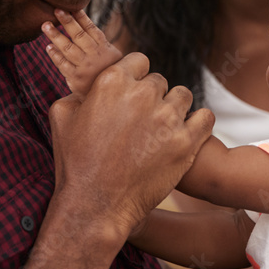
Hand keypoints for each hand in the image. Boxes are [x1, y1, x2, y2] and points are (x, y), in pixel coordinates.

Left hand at [42, 9, 122, 98]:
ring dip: (56, 36)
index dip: (81, 17)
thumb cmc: (106, 68)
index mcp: (104, 47)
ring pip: (68, 49)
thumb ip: (96, 39)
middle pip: (79, 36)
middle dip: (67, 22)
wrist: (109, 94)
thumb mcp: (110, 53)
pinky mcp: (76, 79)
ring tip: (45, 25)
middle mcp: (95, 55)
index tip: (71, 7)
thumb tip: (79, 18)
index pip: (91, 28)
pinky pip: (63, 65)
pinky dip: (55, 55)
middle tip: (56, 10)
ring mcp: (85, 67)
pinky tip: (48, 47)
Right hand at [47, 52, 214, 238]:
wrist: (95, 207)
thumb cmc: (75, 163)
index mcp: (112, 82)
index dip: (135, 77)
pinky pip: (205, 117)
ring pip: (183, 96)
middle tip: (141, 123)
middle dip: (151, 98)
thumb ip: (80, 92)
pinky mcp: (186, 142)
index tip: (131, 94)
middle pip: (159, 81)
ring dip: (174, 109)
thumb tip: (91, 85)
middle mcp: (142, 94)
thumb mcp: (62, 117)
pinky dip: (198, 123)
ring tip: (161, 130)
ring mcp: (167, 118)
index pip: (138, 61)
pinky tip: (187, 133)